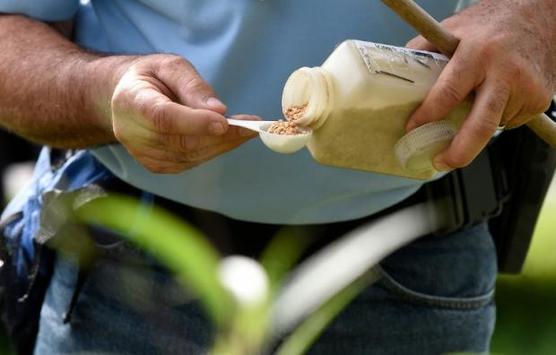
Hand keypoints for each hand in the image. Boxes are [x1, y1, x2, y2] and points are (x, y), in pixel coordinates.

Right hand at [110, 54, 257, 172]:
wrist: (127, 96)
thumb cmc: (151, 77)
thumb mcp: (170, 66)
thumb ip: (192, 85)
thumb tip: (219, 110)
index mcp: (131, 101)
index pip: (163, 117)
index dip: (194, 122)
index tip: (224, 122)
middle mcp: (132, 133)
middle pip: (181, 141)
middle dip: (221, 136)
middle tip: (251, 126)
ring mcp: (143, 153)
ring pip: (190, 156)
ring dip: (222, 145)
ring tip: (246, 130)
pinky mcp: (156, 165)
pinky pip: (190, 162)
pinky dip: (213, 151)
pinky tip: (228, 138)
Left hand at [405, 0, 554, 170]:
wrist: (541, 15)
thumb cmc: (492, 23)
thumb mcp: (454, 29)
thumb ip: (425, 51)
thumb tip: (398, 75)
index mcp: (477, 54)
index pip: (448, 93)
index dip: (427, 116)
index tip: (412, 128)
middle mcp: (504, 72)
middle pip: (480, 126)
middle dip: (459, 152)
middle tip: (440, 162)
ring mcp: (526, 88)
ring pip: (493, 126)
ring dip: (478, 124)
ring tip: (476, 101)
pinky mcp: (540, 99)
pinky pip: (510, 120)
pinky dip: (498, 116)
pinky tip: (498, 94)